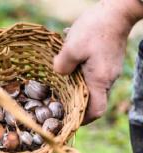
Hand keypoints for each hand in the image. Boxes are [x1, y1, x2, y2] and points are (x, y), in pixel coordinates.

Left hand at [53, 0, 141, 123]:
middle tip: (56, 103)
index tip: (67, 120)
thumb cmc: (96, 28)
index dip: (82, 119)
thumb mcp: (72, 47)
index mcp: (99, 81)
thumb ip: (61, 65)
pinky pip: (93, 74)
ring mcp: (109, 70)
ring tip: (59, 83)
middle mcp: (107, 79)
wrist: (117, 10)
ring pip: (91, 87)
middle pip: (92, 101)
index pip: (95, 111)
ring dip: (75, 87)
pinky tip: (68, 64)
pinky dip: (80, 75)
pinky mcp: (107, 61)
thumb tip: (57, 74)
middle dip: (75, 104)